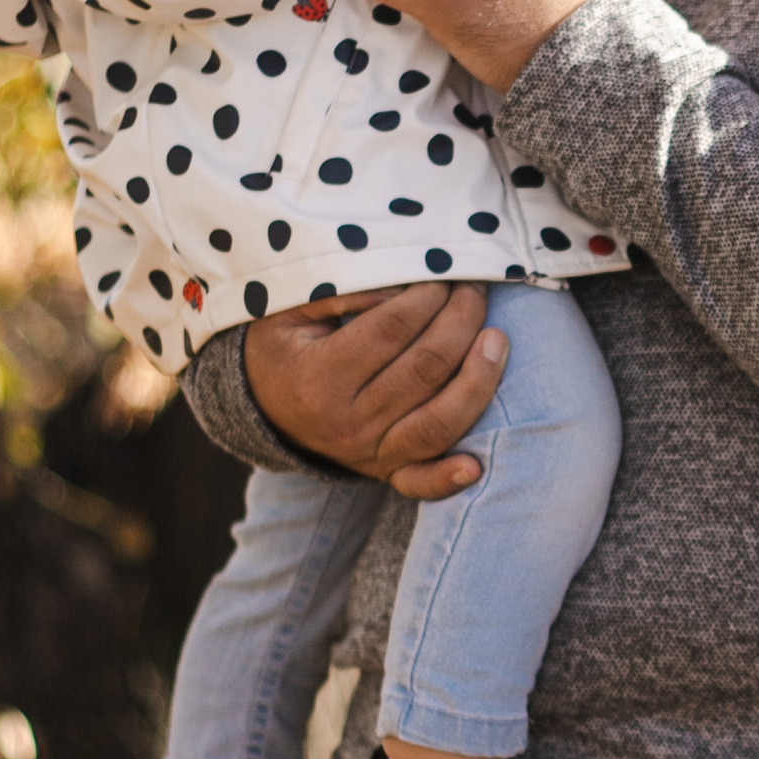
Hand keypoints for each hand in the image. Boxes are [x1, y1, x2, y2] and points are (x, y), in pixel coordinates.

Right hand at [241, 283, 506, 499]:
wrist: (261, 407)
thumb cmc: (284, 348)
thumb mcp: (290, 310)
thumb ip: (343, 292)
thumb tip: (403, 286)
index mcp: (321, 378)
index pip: (392, 330)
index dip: (427, 297)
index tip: (443, 276)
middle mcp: (348, 423)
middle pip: (426, 370)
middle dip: (461, 322)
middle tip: (474, 292)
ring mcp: (370, 454)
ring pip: (438, 422)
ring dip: (479, 379)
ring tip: (497, 339)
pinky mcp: (387, 472)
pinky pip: (422, 482)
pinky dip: (450, 477)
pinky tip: (478, 465)